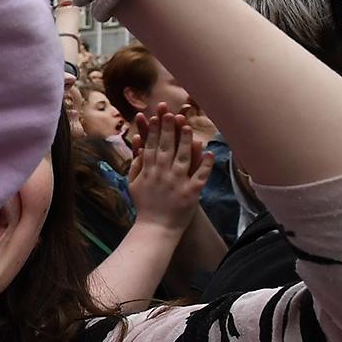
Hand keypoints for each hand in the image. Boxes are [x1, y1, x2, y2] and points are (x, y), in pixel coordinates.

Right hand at [125, 108, 213, 230]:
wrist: (156, 228)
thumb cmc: (145, 206)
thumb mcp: (133, 184)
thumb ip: (136, 165)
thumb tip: (138, 146)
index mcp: (148, 171)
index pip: (152, 146)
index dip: (155, 130)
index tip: (157, 116)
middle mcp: (162, 175)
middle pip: (166, 147)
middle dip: (169, 129)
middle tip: (172, 113)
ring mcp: (177, 183)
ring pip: (182, 158)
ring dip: (186, 141)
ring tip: (189, 127)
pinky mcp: (191, 193)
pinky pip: (200, 176)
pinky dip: (205, 164)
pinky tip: (209, 152)